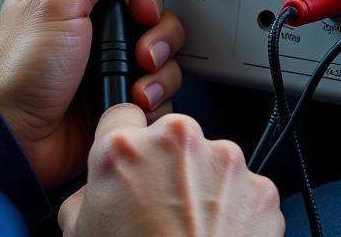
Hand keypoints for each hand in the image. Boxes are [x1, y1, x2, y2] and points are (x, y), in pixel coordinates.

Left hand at [0, 0, 184, 187]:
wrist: (8, 140)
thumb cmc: (17, 69)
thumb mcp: (60, 1)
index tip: (144, 11)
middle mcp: (92, 31)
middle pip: (153, 21)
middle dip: (157, 37)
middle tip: (142, 52)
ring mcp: (105, 70)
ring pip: (161, 59)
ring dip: (157, 72)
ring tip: (134, 85)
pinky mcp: (115, 103)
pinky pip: (155, 95)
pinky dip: (151, 100)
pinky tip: (130, 103)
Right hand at [58, 103, 284, 236]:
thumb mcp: (80, 233)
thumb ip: (88, 195)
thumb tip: (97, 190)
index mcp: (124, 148)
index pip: (122, 114)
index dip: (124, 140)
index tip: (132, 161)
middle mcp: (176, 142)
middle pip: (171, 137)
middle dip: (168, 166)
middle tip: (163, 210)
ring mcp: (224, 161)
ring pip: (211, 161)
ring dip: (204, 187)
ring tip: (195, 232)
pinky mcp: (260, 189)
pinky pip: (244, 190)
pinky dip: (236, 211)